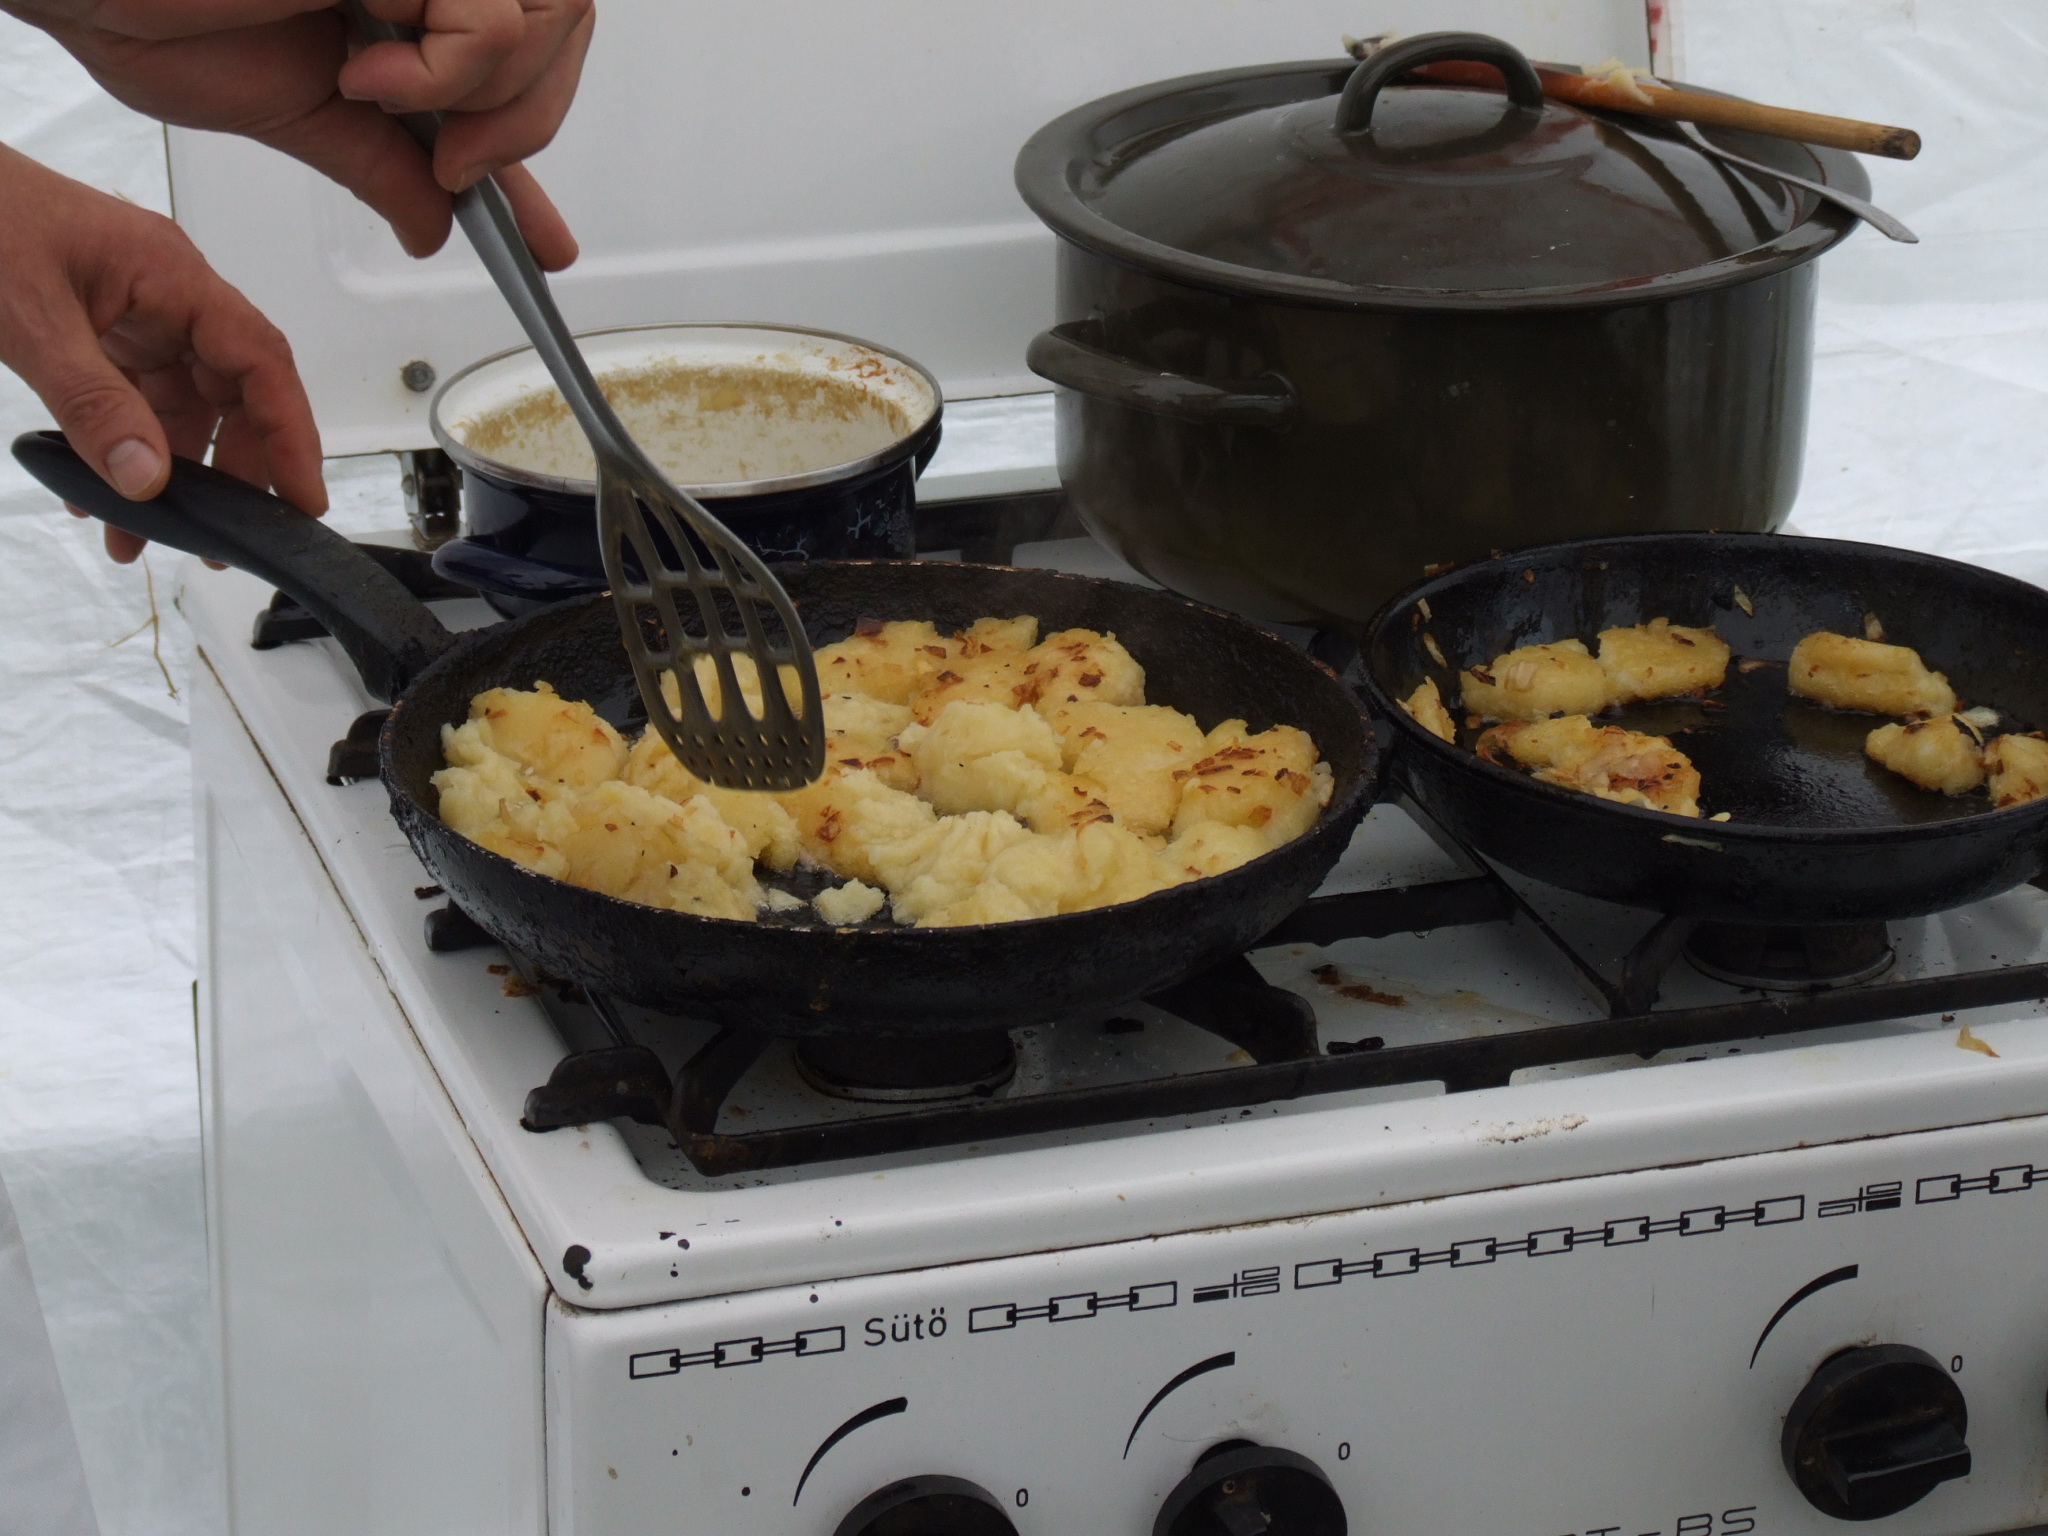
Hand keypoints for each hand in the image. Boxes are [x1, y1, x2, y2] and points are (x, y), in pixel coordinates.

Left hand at [0, 146, 325, 561]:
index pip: (261, 362)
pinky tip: (93, 488)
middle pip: (231, 393)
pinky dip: (121, 445)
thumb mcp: (29, 318)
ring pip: (180, 404)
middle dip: (227, 471)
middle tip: (215, 539)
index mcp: (173, 276)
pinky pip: (131, 398)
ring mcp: (137, 311)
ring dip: (166, 471)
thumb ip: (90, 402)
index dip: (291, 436)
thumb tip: (147, 480)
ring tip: (137, 534)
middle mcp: (169, 294)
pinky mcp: (103, 327)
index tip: (301, 501)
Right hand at [4, 0, 590, 268]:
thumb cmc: (158, 12)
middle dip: (526, 123)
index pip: (521, 63)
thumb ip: (384, 167)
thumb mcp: (304, 117)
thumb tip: (434, 225)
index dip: (542, 142)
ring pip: (548, 20)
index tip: (547, 246)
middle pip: (566, 26)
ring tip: (390, 100)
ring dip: (486, 97)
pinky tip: (366, 68)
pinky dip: (443, 74)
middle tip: (452, 163)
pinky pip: (491, 25)